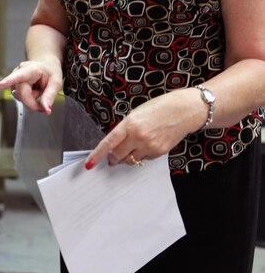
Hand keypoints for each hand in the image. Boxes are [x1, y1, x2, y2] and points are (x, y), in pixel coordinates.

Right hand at [0, 60, 62, 113]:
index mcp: (30, 69)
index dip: (6, 82)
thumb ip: (50, 96)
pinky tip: (32, 92)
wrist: (45, 65)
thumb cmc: (50, 71)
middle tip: (42, 104)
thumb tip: (46, 109)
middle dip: (31, 102)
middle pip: (21, 94)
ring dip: (30, 99)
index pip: (17, 76)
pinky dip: (27, 98)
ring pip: (19, 97)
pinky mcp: (13, 85)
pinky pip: (18, 97)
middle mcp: (19, 72)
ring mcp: (14, 79)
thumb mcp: (56, 83)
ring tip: (38, 91)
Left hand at [85, 88, 203, 168]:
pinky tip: (148, 144)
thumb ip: (125, 129)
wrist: (184, 110)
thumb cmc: (160, 108)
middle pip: (118, 156)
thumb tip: (116, 145)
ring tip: (133, 147)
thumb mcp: (137, 114)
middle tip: (112, 158)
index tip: (89, 164)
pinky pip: (144, 159)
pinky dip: (141, 155)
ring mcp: (149, 146)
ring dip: (127, 157)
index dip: (97, 155)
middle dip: (113, 158)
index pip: (109, 143)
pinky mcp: (159, 152)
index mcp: (130, 124)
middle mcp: (138, 136)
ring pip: (130, 160)